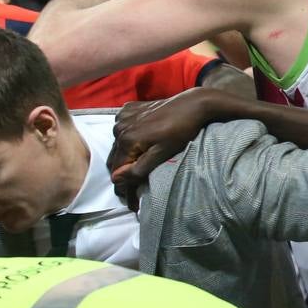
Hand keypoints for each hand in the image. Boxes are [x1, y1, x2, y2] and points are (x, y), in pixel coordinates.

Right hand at [109, 89, 222, 208]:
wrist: (192, 104)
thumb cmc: (181, 131)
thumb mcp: (162, 153)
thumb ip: (138, 168)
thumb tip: (115, 179)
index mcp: (126, 140)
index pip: (117, 170)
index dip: (124, 188)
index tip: (132, 203)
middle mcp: (119, 128)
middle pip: (115, 158)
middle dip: (123, 175)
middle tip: (134, 192)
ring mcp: (122, 117)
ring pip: (118, 145)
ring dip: (125, 157)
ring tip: (137, 169)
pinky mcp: (128, 109)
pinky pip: (122, 130)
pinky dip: (128, 140)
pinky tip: (140, 146)